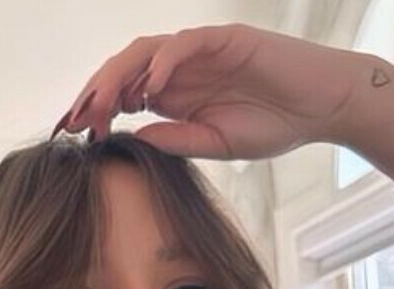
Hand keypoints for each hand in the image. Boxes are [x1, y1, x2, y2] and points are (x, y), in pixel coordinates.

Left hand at [55, 23, 379, 158]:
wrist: (321, 108)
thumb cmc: (272, 126)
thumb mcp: (213, 144)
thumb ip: (174, 139)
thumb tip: (130, 139)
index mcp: (174, 94)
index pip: (122, 95)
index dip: (95, 110)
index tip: (72, 135)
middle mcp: (179, 70)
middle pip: (124, 71)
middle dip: (95, 94)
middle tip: (74, 121)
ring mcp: (200, 52)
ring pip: (145, 52)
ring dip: (118, 77)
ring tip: (101, 105)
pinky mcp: (225, 39)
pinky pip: (184, 44)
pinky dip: (162, 63)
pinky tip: (147, 90)